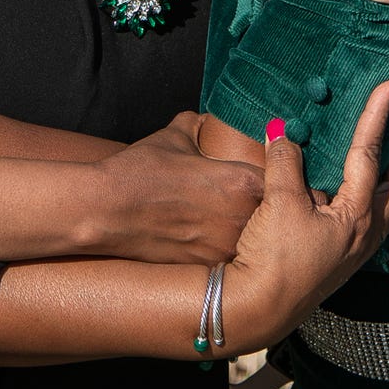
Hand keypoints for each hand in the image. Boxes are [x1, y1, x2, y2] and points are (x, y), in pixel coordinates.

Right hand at [85, 113, 263, 265]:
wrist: (106, 212)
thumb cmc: (140, 171)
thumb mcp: (174, 137)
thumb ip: (198, 125)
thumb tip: (204, 121)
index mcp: (244, 181)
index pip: (282, 179)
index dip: (278, 176)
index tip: (273, 175)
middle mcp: (245, 217)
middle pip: (276, 212)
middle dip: (270, 206)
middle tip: (255, 201)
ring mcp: (229, 247)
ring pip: (259, 238)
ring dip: (254, 231)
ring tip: (230, 221)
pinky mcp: (210, 267)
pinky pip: (234, 255)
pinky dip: (229, 246)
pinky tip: (211, 237)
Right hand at [218, 81, 388, 352]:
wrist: (259, 309)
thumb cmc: (274, 259)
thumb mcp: (279, 203)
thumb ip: (285, 162)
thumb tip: (282, 131)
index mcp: (358, 215)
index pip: (370, 154)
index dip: (378, 116)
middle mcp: (366, 233)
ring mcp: (355, 249)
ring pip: (384, 203)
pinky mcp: (338, 259)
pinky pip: (364, 217)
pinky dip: (366, 194)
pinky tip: (349, 188)